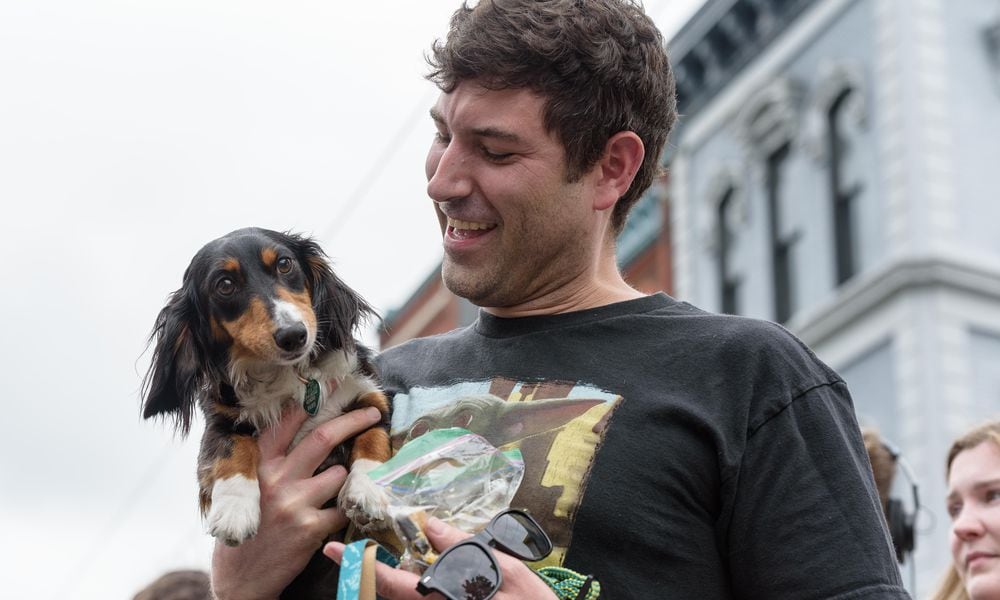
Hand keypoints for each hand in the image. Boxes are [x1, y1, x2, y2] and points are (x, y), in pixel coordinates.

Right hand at [211, 405, 383, 599]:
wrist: (241, 580)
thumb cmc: (246, 530)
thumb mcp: (246, 491)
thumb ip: (271, 465)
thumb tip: (304, 434)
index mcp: (258, 467)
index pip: (285, 425)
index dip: (310, 404)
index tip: (330, 387)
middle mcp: (275, 480)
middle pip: (322, 438)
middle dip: (351, 421)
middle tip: (372, 413)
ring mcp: (294, 503)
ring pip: (338, 475)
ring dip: (342, 480)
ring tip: (329, 494)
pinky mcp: (310, 528)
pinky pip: (342, 508)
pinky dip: (344, 510)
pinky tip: (333, 516)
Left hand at [323, 516, 557, 599]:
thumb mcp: (509, 571)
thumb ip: (466, 548)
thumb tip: (433, 525)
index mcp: (446, 597)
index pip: (393, 583)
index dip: (360, 566)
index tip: (332, 549)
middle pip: (393, 596)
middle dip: (369, 574)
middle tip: (346, 552)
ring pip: (407, 599)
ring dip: (391, 582)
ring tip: (378, 560)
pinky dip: (412, 587)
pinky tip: (419, 572)